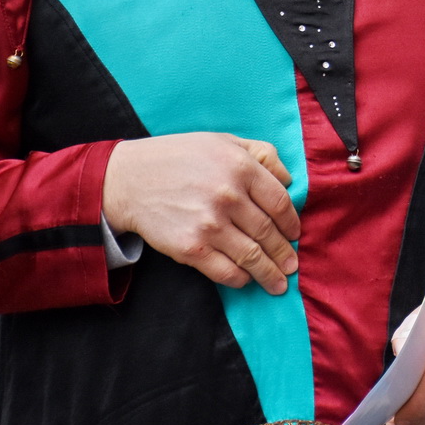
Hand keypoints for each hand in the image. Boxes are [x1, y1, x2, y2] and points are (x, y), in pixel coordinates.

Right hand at [100, 133, 299, 292]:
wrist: (129, 180)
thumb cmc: (178, 157)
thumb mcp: (223, 141)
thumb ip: (260, 154)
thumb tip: (288, 179)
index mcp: (241, 166)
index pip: (280, 202)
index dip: (292, 222)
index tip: (295, 234)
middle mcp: (229, 195)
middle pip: (269, 232)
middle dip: (284, 253)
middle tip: (291, 265)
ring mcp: (210, 224)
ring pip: (252, 256)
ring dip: (269, 273)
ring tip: (279, 283)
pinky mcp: (192, 248)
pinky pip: (226, 271)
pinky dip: (241, 279)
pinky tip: (246, 280)